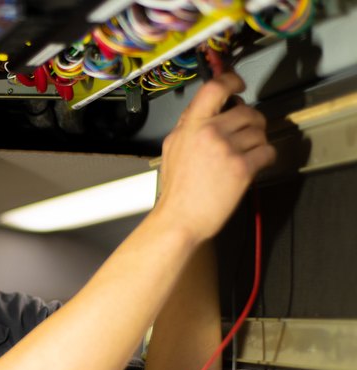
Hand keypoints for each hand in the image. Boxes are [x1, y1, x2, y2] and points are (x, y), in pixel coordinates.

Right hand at [155, 72, 275, 242]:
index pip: (214, 88)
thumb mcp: (173, 148)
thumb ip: (189, 125)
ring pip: (260, 131)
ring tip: (244, 155)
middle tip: (245, 134)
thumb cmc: (177, 190)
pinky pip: (267, 151)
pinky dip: (265, 158)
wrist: (180, 219)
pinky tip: (253, 166)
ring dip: (258, 142)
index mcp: (190, 126)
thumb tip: (207, 108)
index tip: (238, 84)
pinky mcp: (242, 167)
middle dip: (251, 122)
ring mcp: (226, 149)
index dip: (231, 80)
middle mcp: (209, 133)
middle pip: (246, 111)